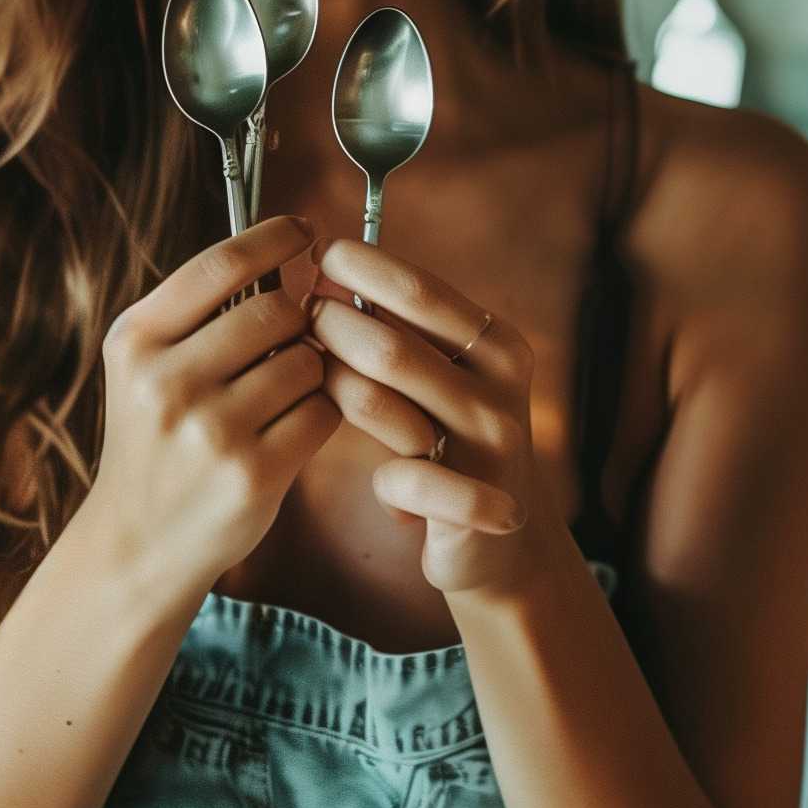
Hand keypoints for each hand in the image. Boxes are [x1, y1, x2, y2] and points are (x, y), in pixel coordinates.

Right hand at [81, 217, 342, 604]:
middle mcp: (166, 381)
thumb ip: (197, 311)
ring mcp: (210, 430)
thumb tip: (284, 246)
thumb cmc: (155, 439)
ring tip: (282, 395)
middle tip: (291, 340)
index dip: (274, 237)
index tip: (304, 230)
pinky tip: (292, 429)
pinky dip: (320, 414)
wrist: (138, 542)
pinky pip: (322, 412)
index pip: (221, 262)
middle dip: (296, 320)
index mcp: (136, 340)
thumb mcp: (144, 367)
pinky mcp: (253, 474)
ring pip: (306, 361)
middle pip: (276, 309)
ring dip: (309, 372)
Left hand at [304, 237, 559, 599]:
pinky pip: (394, 476)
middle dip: (330, 330)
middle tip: (301, 326)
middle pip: (389, 344)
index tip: (315, 264)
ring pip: (378, 401)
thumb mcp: (445, 376)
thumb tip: (327, 266)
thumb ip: (402, 327)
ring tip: (315, 384)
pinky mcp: (469, 503)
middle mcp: (501, 388)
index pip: (417, 289)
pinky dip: (378, 482)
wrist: (506, 543)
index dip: (356, 270)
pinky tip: (385, 489)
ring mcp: (489, 445)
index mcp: (498, 344)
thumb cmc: (455, 442)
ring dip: (333, 388)